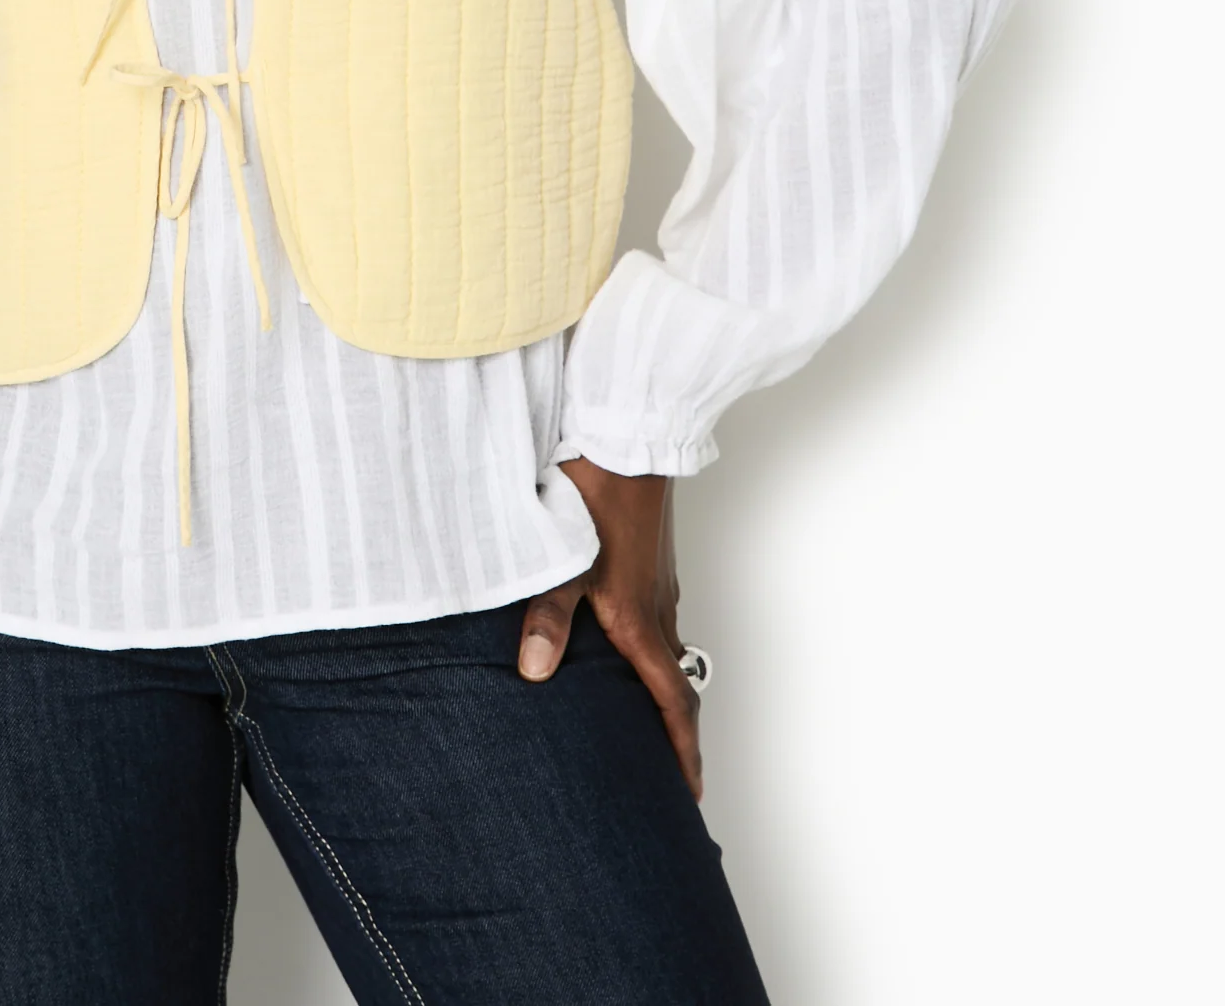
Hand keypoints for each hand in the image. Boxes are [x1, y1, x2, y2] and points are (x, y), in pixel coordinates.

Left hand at [517, 462, 701, 799]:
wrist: (627, 432)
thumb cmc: (594, 491)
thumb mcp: (561, 559)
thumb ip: (548, 617)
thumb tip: (535, 673)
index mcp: (639, 619)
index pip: (672, 703)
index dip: (682, 751)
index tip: (689, 792)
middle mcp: (658, 606)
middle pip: (674, 681)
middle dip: (673, 730)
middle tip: (665, 769)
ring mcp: (658, 579)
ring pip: (666, 646)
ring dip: (658, 686)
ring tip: (640, 715)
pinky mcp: (650, 555)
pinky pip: (658, 615)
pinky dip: (648, 645)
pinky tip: (619, 638)